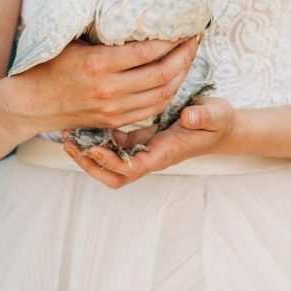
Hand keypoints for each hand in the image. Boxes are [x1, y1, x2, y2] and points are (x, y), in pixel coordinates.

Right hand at [9, 37, 199, 135]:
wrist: (28, 105)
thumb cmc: (49, 65)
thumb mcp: (71, 41)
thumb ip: (102, 31)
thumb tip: (132, 9)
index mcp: (98, 65)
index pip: (147, 52)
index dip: (171, 40)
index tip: (184, 27)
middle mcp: (108, 89)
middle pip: (162, 73)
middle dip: (185, 55)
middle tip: (194, 40)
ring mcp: (113, 109)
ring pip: (162, 94)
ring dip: (181, 74)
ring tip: (189, 57)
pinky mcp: (114, 121)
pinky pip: (152, 108)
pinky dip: (169, 93)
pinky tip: (175, 78)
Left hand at [63, 97, 235, 188]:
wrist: (221, 124)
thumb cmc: (219, 120)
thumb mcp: (215, 114)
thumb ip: (203, 116)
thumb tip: (188, 116)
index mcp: (165, 154)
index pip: (132, 169)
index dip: (111, 163)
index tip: (94, 149)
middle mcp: (151, 156)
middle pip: (114, 176)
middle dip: (90, 165)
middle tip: (71, 146)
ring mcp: (145, 149)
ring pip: (110, 162)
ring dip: (88, 153)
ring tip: (69, 134)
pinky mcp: (142, 139)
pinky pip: (115, 145)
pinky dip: (99, 137)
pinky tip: (89, 121)